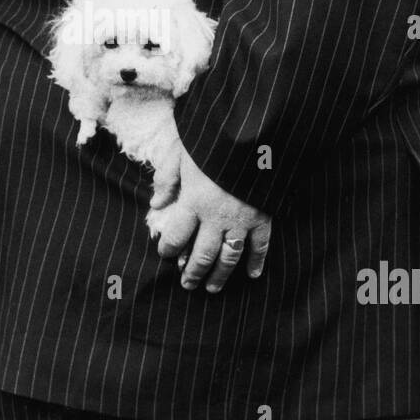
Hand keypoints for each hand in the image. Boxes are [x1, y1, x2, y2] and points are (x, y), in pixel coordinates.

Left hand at [153, 146, 270, 292]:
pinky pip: (260, 246)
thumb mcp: (184, 150)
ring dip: (219, 276)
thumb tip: (155, 202)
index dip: (168, 249)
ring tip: (212, 288)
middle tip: (187, 285)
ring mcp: (243, 220)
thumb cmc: (215, 138)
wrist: (257, 131)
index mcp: (194, 201)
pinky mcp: (264, 217)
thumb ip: (168, 177)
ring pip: (228, 258)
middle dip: (192, 272)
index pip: (176, 236)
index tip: (165, 255)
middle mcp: (217, 217)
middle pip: (201, 254)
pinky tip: (251, 275)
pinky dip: (256, 262)